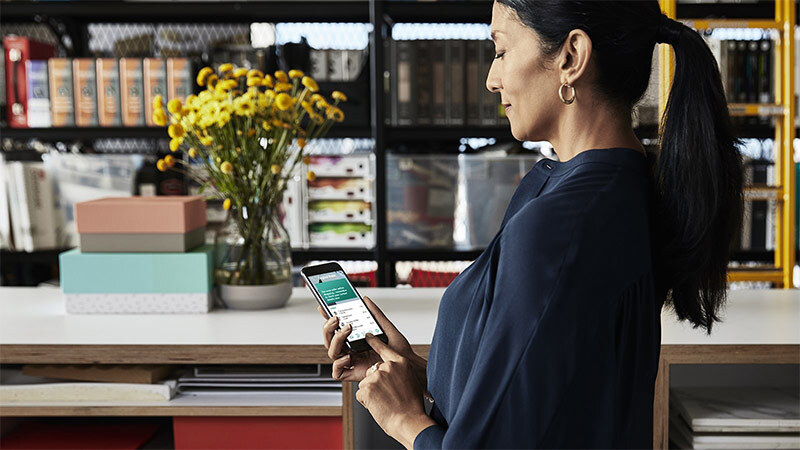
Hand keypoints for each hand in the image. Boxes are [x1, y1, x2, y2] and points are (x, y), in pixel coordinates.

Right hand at [318, 296, 426, 385]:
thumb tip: (365, 300)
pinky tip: (348, 356)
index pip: (338, 329)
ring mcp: (353, 362)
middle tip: (337, 318)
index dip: (328, 319)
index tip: (323, 307)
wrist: (409, 367)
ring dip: (335, 340)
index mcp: (357, 339)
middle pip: (330, 340)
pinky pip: (337, 372)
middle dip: (328, 328)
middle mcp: (352, 350)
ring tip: (347, 330)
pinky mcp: (355, 374)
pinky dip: (339, 364)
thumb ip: (376, 314)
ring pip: (332, 352)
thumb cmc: (400, 351)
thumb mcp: (387, 328)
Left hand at [356, 334, 435, 448]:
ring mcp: (376, 377)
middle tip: (388, 396)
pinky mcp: (366, 388)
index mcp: (400, 363)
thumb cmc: (412, 406)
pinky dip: (367, 402)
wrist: (409, 421)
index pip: (384, 348)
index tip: (367, 336)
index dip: (375, 342)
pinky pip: (361, 394)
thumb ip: (399, 372)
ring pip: (366, 383)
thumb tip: (390, 372)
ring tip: (385, 402)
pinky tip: (379, 406)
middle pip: (373, 371)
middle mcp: (388, 367)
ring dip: (371, 394)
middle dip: (376, 384)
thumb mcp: (411, 381)